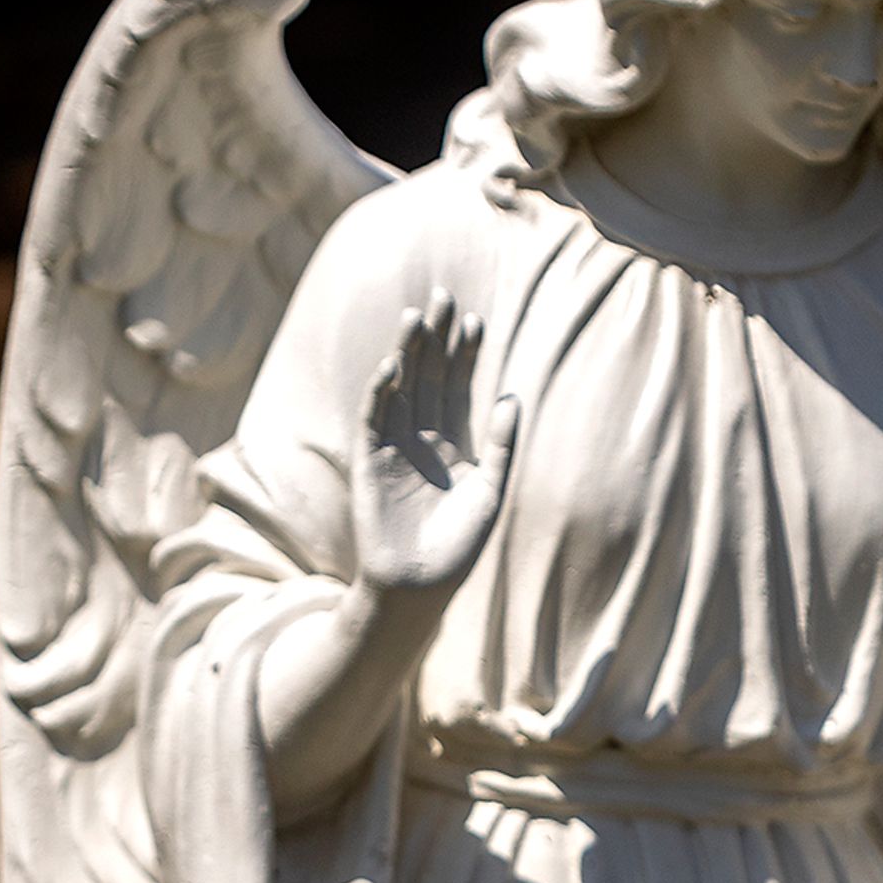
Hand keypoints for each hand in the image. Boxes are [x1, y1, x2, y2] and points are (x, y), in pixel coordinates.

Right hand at [349, 290, 518, 600]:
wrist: (419, 587)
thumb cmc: (459, 549)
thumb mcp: (491, 493)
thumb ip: (501, 446)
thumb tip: (512, 397)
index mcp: (455, 445)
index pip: (457, 387)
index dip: (465, 354)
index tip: (475, 321)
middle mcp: (423, 440)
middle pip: (428, 377)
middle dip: (435, 339)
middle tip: (442, 295)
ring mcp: (395, 448)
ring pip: (401, 389)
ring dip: (407, 353)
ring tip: (417, 315)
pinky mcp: (370, 462)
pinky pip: (375, 418)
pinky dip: (382, 391)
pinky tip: (394, 364)